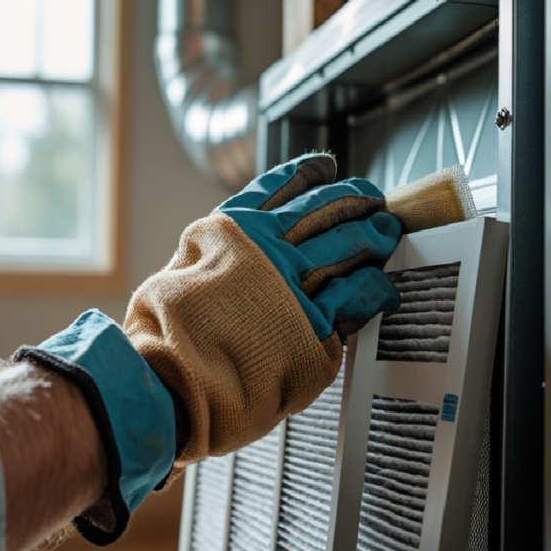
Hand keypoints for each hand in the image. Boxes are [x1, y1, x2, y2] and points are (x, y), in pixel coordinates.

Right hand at [125, 154, 400, 467]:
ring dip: (374, 234)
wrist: (170, 382)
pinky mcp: (316, 327)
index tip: (327, 168)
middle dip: (355, 199)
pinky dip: (376, 287)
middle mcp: (267, 250)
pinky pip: (359, 296)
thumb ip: (209, 255)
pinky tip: (384, 286)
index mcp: (231, 230)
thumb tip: (223, 247)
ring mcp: (294, 286)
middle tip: (371, 198)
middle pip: (326, 210)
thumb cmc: (165, 336)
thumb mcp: (175, 273)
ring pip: (350, 246)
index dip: (309, 174)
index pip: (280, 187)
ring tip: (386, 230)